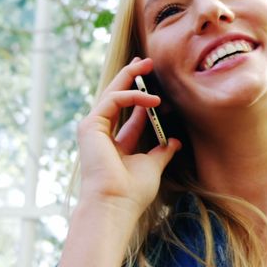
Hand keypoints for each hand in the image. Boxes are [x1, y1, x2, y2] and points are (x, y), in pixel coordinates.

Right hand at [75, 57, 180, 216]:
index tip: (160, 88)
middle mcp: (101, 134)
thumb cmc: (131, 192)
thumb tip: (175, 141)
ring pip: (112, 93)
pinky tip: (152, 99)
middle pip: (117, 97)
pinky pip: (113, 100)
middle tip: (147, 62)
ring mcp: (94, 129)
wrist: (115, 204)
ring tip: (148, 65)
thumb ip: (162, 152)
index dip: (144, 98)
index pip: (129, 114)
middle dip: (132, 78)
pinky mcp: (90, 126)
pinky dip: (132, 95)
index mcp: (114, 144)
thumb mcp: (153, 166)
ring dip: (130, 77)